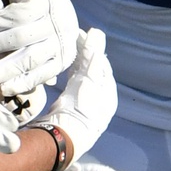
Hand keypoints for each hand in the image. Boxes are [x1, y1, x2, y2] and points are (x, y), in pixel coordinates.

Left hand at [0, 0, 80, 97]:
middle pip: (22, 38)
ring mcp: (61, 46)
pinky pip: (42, 75)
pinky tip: (5, 89)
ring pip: (32, 59)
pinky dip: (23, 83)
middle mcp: (58, 25)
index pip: (19, 15)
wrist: (65, 16)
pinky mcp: (61, 64)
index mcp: (49, 3)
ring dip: (8, 69)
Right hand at [44, 28, 116, 156]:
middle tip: (71, 38)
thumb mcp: (88, 79)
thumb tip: (96, 33)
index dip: (93, 49)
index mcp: (108, 94)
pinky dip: (68, 73)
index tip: (82, 35)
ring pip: (80, 78)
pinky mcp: (69, 108)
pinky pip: (70, 86)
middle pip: (91, 71)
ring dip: (74, 63)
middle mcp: (98, 100)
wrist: (63, 137)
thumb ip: (92, 57)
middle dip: (83, 55)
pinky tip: (62, 67)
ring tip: (65, 48)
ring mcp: (83, 105)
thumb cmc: (80, 109)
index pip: (102, 65)